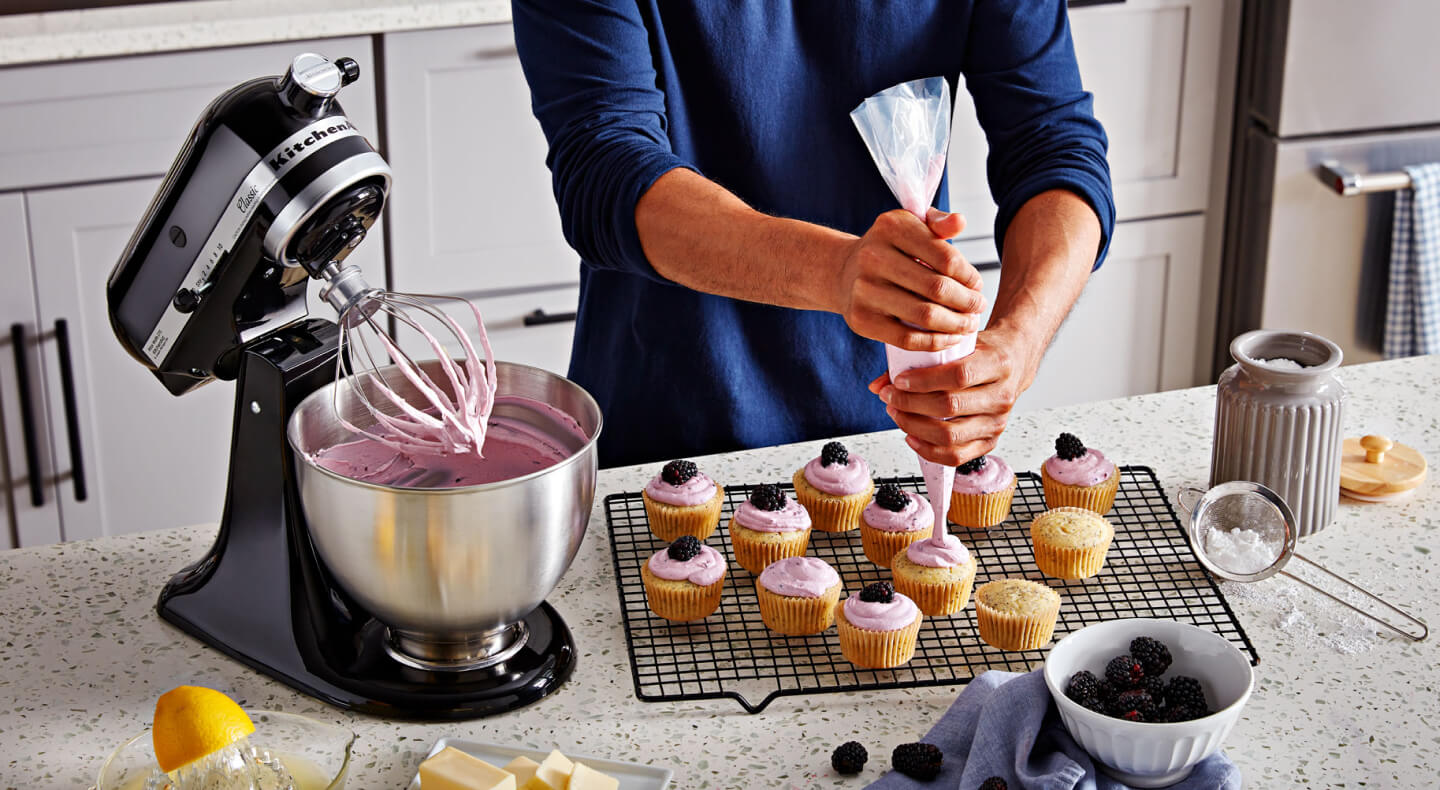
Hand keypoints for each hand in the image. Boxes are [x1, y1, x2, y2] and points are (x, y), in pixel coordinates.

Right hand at [833, 208, 985, 350]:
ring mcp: (864, 291)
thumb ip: (938, 222)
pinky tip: (950, 338)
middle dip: (967, 302)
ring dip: (956, 324)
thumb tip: (960, 222)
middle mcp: (873, 257)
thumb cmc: (889, 250)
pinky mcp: (861, 320)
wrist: (844, 272)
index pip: (945, 257)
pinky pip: (907, 338)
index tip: (977, 285)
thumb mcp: (911, 226)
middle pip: (937, 288)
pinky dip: (935, 342)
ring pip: (925, 315)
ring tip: (968, 323)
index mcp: (891, 227)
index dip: (969, 275)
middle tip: (978, 307)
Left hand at [867, 326, 1040, 464]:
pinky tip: (911, 436)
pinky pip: (956, 456)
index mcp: (997, 363)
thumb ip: (917, 360)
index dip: (923, 381)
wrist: (1013, 361)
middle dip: (911, 404)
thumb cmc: (980, 350)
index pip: (958, 376)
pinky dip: (928, 450)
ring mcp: (998, 422)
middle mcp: (1002, 396)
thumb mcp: (955, 344)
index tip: (898, 381)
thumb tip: (877, 385)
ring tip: (897, 414)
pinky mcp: (991, 441)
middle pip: (950, 407)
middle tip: (890, 398)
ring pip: (950, 435)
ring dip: (915, 426)